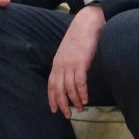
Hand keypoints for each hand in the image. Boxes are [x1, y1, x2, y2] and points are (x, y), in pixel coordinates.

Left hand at [48, 4, 104, 118]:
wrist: (87, 23)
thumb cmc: (80, 37)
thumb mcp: (69, 52)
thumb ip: (68, 64)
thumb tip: (71, 77)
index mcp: (57, 63)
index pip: (51, 84)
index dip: (52, 98)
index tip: (54, 110)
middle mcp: (61, 65)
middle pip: (58, 89)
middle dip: (62, 104)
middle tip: (67, 115)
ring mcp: (70, 63)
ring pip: (69, 88)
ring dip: (74, 100)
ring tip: (80, 109)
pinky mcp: (81, 62)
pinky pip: (79, 82)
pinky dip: (82, 92)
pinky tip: (85, 100)